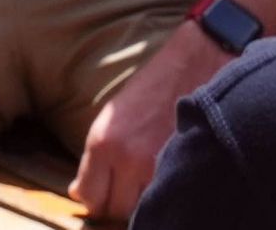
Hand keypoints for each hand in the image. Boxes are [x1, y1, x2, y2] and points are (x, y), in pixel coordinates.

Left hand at [68, 25, 222, 218]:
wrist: (196, 64)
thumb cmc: (151, 87)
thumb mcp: (111, 117)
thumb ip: (95, 158)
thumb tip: (79, 193)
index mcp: (104, 143)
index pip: (91, 197)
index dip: (94, 200)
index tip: (100, 196)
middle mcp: (129, 160)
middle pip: (116, 209)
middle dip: (116, 205)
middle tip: (123, 192)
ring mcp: (160, 167)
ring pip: (143, 210)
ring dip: (143, 204)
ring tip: (146, 186)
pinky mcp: (187, 168)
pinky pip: (171, 199)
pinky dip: (167, 197)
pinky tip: (167, 183)